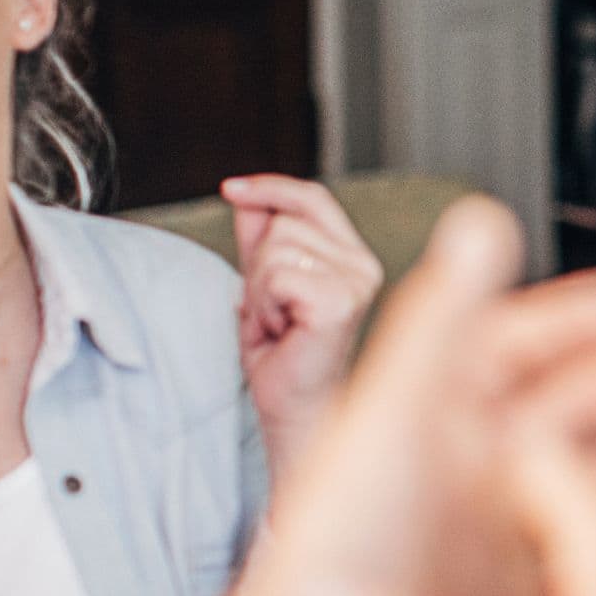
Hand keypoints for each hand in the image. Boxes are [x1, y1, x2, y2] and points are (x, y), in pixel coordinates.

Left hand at [223, 174, 385, 473]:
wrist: (293, 407)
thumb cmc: (283, 354)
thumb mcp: (263, 283)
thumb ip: (259, 238)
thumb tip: (246, 196)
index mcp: (353, 256)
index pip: (313, 198)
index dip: (271, 188)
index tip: (231, 189)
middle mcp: (364, 266)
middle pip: (285, 223)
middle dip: (258, 265)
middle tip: (272, 309)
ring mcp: (357, 283)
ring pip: (277, 250)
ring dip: (259, 290)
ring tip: (277, 322)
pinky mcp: (340, 302)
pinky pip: (278, 276)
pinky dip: (264, 305)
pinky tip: (281, 330)